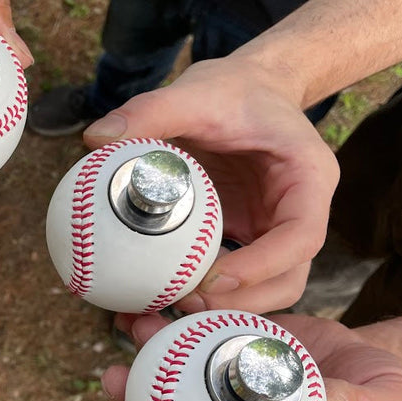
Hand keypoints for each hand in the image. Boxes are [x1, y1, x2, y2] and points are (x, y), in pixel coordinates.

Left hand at [85, 55, 338, 313]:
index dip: (262, 266)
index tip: (212, 277)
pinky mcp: (245, 240)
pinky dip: (200, 296)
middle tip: (180, 303)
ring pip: (263, 291)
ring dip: (219, 309)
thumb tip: (94, 138)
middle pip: (288, 280)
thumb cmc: (231, 91)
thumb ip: (150, 111)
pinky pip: (230, 280)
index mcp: (307, 179)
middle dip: (239, 301)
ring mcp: (272, 233)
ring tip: (162, 309)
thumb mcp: (194, 92)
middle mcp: (296, 214)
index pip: (302, 237)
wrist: (244, 91)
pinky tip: (154, 301)